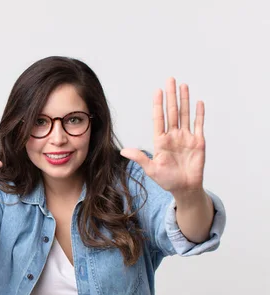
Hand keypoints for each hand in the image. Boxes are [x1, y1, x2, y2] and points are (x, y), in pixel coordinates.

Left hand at [120, 78, 205, 195]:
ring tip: (183, 85)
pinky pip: (199, 125)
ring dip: (184, 100)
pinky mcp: (198, 142)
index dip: (158, 104)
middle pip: (172, 111)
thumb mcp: (151, 169)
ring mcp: (186, 137)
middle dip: (171, 95)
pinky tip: (198, 102)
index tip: (157, 91)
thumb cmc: (167, 180)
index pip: (159, 118)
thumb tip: (123, 151)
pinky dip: (199, 114)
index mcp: (160, 140)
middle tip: (170, 79)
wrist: (184, 188)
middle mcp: (173, 135)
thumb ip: (140, 158)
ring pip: (185, 114)